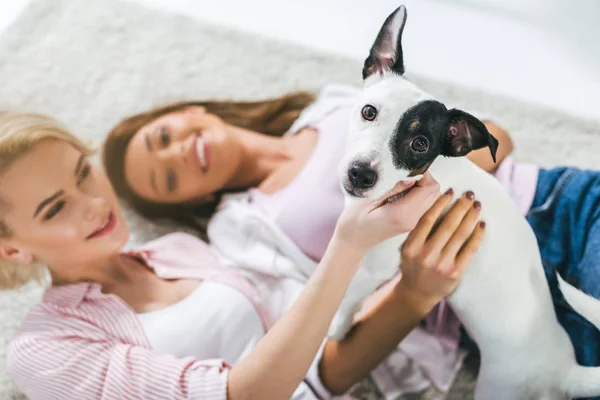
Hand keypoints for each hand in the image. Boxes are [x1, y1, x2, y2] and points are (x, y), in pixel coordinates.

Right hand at [335, 172, 440, 251]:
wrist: (351, 242)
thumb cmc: (354, 221)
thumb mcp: (368, 199)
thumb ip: (392, 188)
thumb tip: (410, 177)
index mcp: (402, 213)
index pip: (428, 188)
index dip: (423, 174)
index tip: (409, 167)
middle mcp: (411, 219)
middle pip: (434, 192)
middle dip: (425, 178)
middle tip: (406, 173)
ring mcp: (412, 222)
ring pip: (431, 198)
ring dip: (423, 186)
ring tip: (403, 181)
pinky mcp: (410, 222)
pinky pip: (424, 204)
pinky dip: (419, 194)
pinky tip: (402, 190)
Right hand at [395, 189, 485, 311]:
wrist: (417, 293)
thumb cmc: (413, 265)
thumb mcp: (407, 248)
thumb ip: (419, 231)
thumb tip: (438, 205)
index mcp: (411, 247)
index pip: (428, 219)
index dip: (440, 203)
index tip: (450, 191)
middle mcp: (426, 255)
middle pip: (448, 224)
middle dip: (461, 206)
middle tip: (469, 194)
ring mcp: (442, 264)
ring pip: (461, 234)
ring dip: (471, 216)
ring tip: (476, 205)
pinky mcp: (455, 272)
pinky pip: (470, 249)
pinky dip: (477, 235)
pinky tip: (481, 224)